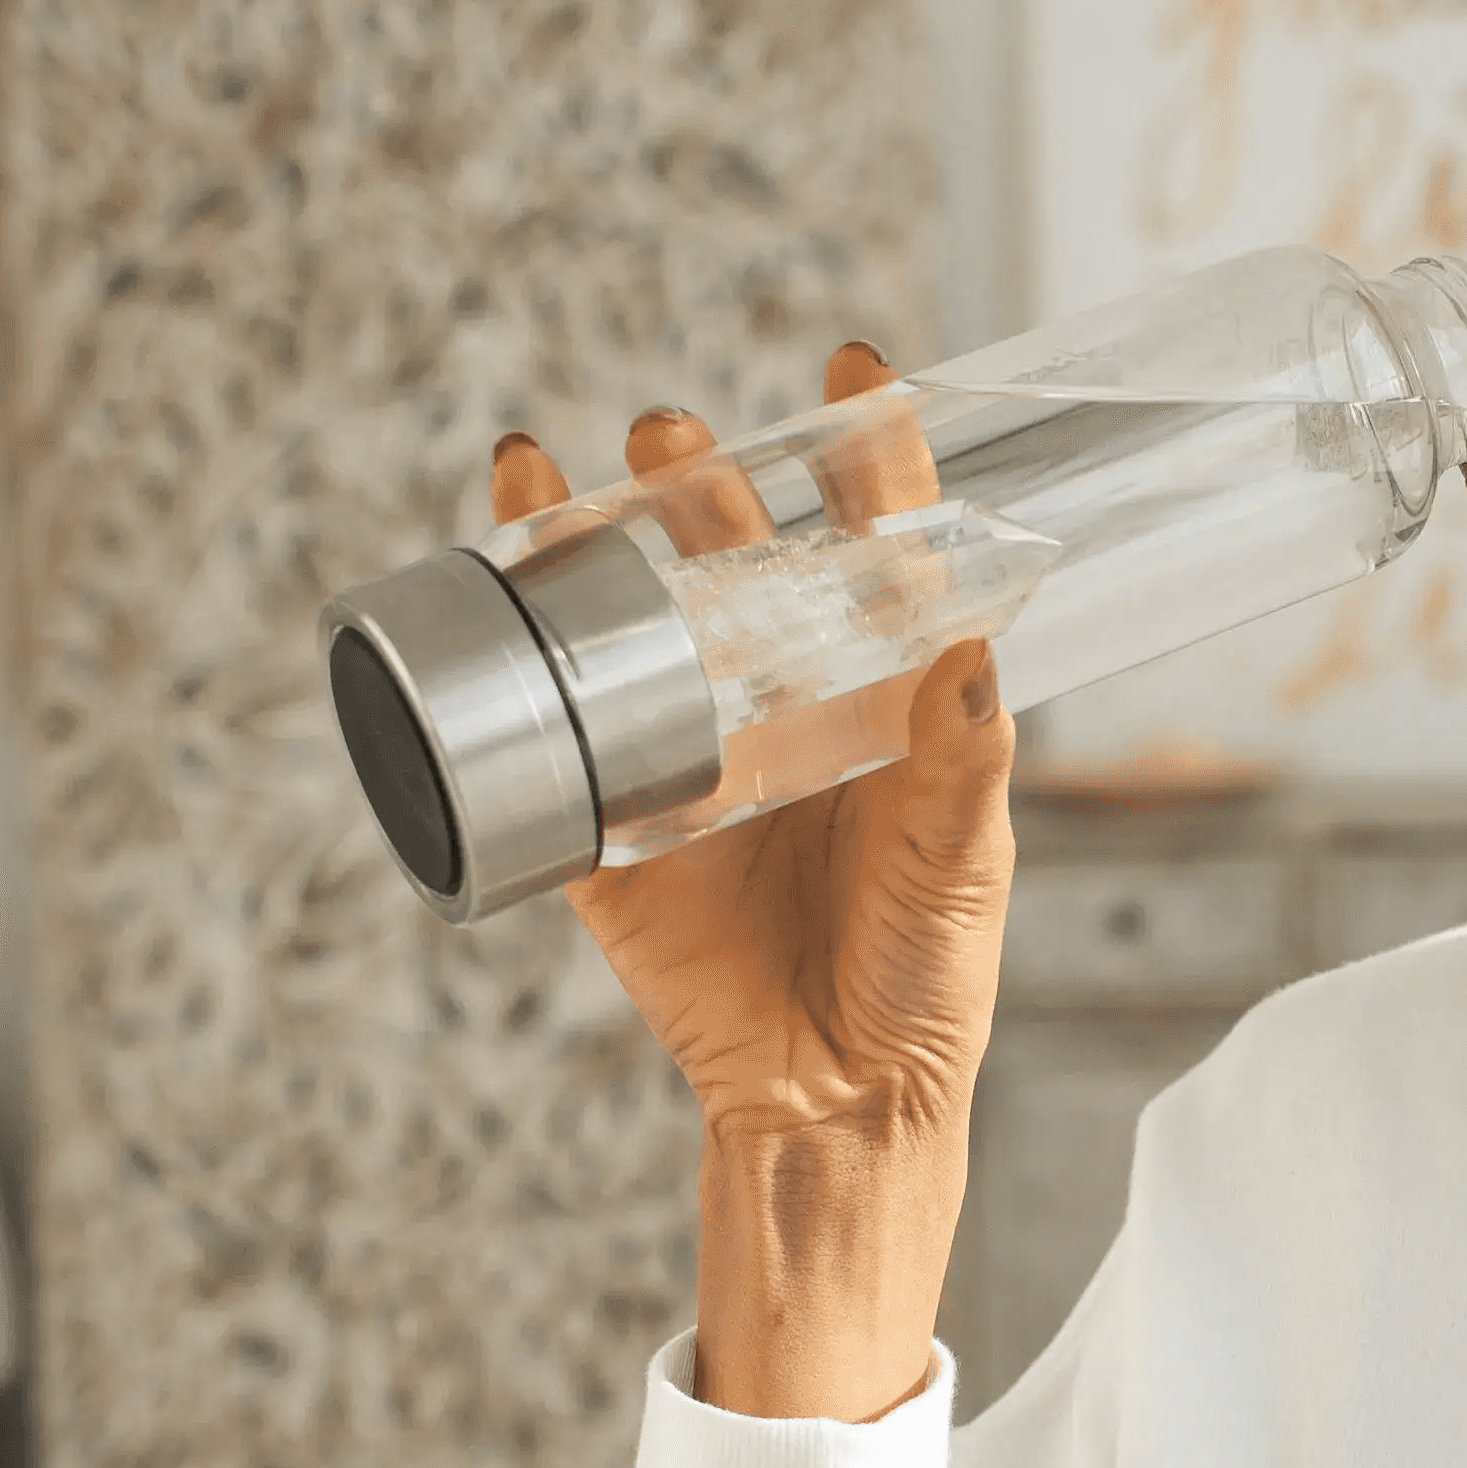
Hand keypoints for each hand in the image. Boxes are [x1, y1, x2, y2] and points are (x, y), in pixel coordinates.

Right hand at [493, 345, 1014, 1424]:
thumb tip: (969, 657)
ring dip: (602, 534)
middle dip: (703, 482)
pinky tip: (497, 572)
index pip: (874, 549)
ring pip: (633, 616)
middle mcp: (780, 707)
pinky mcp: (610, 825)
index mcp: (880, 700)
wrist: (833, 1098)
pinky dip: (515, 647)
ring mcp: (688, 756)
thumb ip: (965, 761)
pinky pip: (552, 725)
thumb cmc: (921, 978)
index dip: (868, 456)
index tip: (855, 369)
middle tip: (678, 440)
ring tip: (580, 473)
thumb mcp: (960, 862)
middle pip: (734, 557)